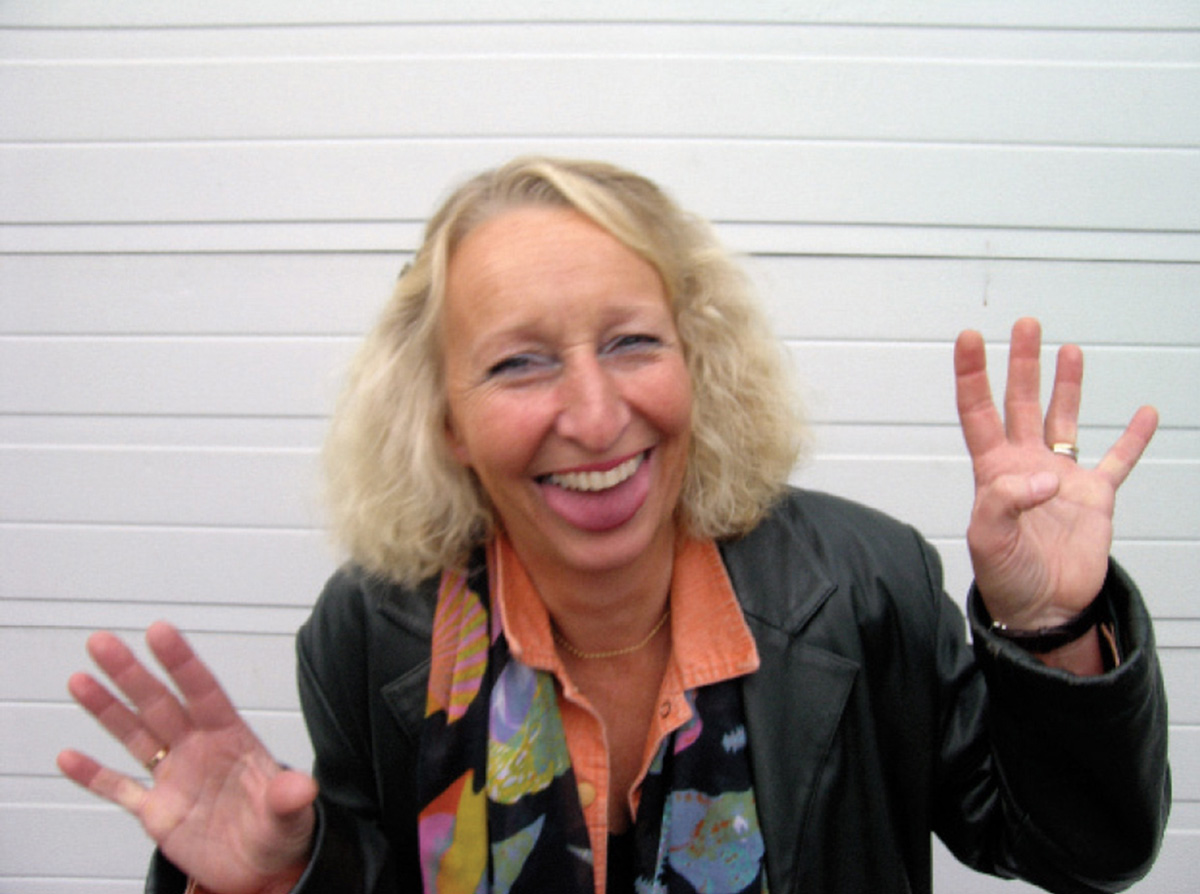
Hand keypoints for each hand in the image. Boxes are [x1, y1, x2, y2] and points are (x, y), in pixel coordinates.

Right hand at [57, 622, 315, 893]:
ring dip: (107, 710)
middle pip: (159, 704)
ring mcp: (176, 778)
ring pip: (135, 735)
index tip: (159, 631)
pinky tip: (69, 756)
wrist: (263, 870)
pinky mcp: (157, 811)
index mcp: (232, 740)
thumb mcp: (290, 816)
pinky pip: (120, 788)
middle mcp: (199, 750)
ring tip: (81, 680)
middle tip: (102, 642)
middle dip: (131, 673)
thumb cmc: (281, 833)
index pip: (203, 692)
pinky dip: (95, 775)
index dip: (181, 662)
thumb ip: (288, 798)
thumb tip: (301, 787)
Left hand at [954, 318, 1157, 630]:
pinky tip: (1144, 412)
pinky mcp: (1094, 497)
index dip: (971, 374)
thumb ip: (1005, 502)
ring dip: (1066, 386)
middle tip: (1026, 324)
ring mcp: (1061, 477)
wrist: (1043, 610)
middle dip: (1022, 363)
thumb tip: (1043, 478)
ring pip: (1063, 419)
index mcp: (993, 470)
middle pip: (1021, 402)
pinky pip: (1117, 460)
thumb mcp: (990, 539)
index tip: (969, 337)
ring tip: (1069, 350)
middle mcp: (1025, 465)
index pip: (978, 411)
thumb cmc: (1005, 577)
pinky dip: (1132, 437)